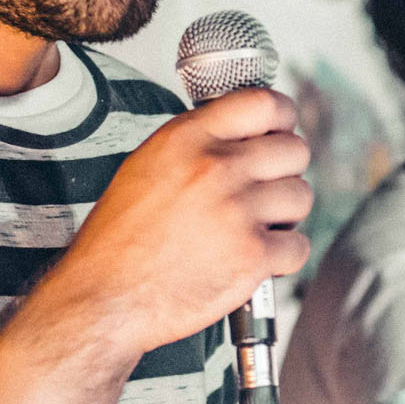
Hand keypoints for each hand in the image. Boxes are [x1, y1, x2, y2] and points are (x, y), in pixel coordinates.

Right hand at [47, 88, 312, 354]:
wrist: (103, 300)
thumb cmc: (120, 241)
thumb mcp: (147, 167)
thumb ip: (199, 143)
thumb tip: (247, 134)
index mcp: (187, 140)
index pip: (264, 103)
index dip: (281, 119)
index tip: (281, 132)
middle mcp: (216, 168)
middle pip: (294, 151)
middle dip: (284, 173)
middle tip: (262, 193)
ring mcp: (237, 211)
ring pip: (301, 196)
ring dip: (285, 216)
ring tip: (252, 229)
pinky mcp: (253, 255)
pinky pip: (298, 246)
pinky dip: (282, 257)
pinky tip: (254, 259)